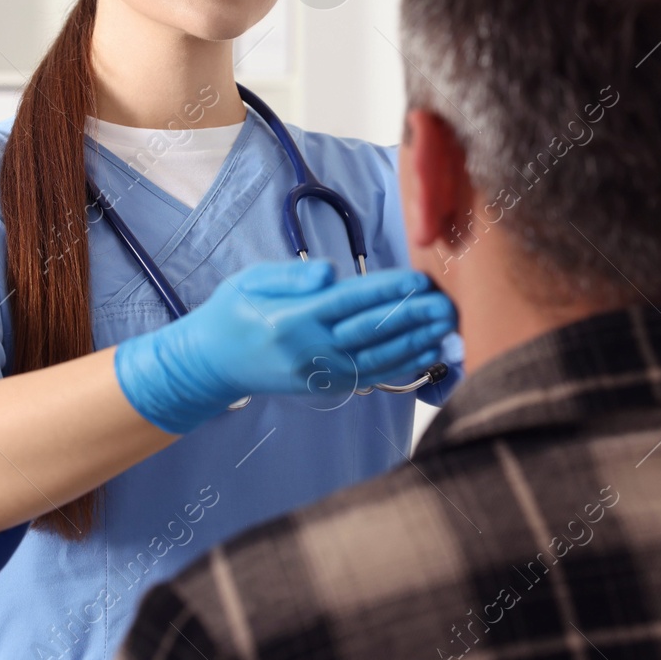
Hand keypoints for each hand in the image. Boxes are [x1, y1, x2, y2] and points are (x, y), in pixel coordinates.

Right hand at [114, 259, 454, 433]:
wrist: (212, 363)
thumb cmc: (234, 312)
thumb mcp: (250, 281)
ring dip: (417, 343)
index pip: (349, 302)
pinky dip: (402, 365)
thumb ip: (291, 276)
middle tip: (448, 305)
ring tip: (447, 328)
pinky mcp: (326, 387)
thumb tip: (330, 272)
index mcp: (291, 319)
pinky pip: (372, 375)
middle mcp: (309, 350)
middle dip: (413, 318)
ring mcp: (320, 374)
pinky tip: (427, 352)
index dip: (387, 292)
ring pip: (378, 358)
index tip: (419, 281)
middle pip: (371, 332)